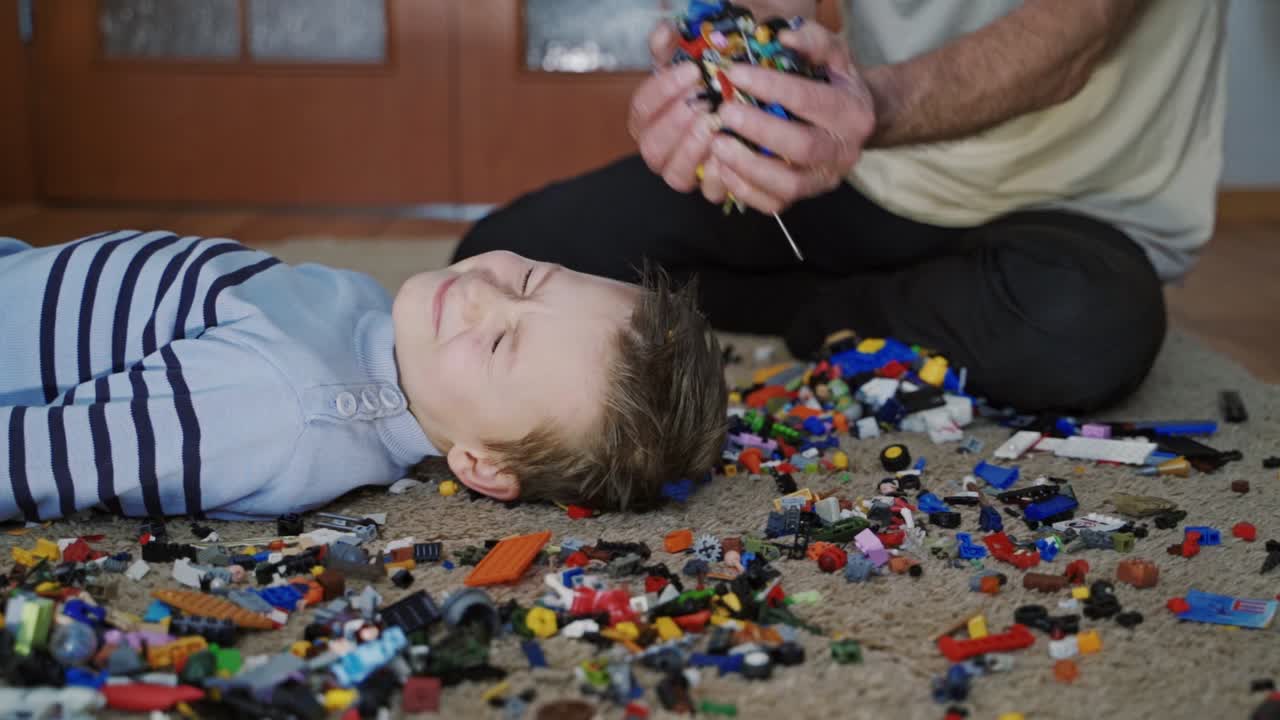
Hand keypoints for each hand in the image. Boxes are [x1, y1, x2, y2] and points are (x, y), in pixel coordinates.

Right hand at [627, 22, 721, 193]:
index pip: (641, 109)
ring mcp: (681, 173)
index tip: (692, 71)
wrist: (733, 116)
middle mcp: (658, 152)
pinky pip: (708, 192)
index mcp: (646, 122)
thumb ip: (669, 48)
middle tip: (702, 102)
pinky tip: (729, 152)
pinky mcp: (707, 190)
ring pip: (674, 174)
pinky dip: (718, 175)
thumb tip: (664, 31)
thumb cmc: (703, 91)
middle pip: (651, 146)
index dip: (664, 90)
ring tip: (714, 123)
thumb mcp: (684, 66)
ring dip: (693, 148)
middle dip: (675, 123)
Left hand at [701, 22, 875, 213]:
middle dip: (758, 129)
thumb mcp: (834, 55)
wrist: (852, 122)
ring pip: (787, 184)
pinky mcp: (805, 199)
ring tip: (718, 143)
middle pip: (801, 146)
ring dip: (748, 165)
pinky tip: (724, 168)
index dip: (771, 86)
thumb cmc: (834, 85)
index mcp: (852, 113)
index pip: (810, 100)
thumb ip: (813, 41)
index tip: (735, 73)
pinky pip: (774, 205)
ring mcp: (824, 180)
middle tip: (724, 112)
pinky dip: (746, 190)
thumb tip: (784, 36)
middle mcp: (843, 152)